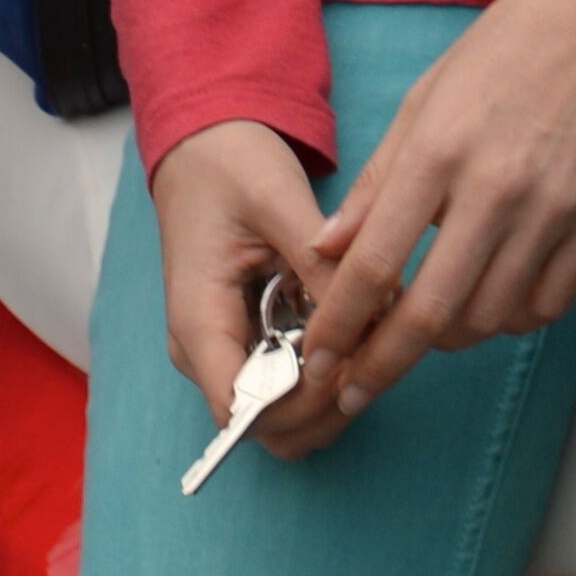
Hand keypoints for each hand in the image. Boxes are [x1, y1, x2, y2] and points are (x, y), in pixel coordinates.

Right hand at [151, 118, 347, 458]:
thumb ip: (322, 260)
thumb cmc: (230, 166)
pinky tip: (355, 334)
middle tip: (374, 353)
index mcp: (199, 322)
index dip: (302, 405)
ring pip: (284, 416)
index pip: (243, 411)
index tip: (350, 366)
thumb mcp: (278, 199)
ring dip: (332, 396)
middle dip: (326, 406)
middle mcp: (204, 352)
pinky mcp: (247, 342)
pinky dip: (326, 375)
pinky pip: (288, 384)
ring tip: (370, 341)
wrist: (204, 148)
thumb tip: (377, 311)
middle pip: (268, 427)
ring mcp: (225, 351)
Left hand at [299, 0, 575, 419]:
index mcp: (440, 150)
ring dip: (447, 339)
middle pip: (432, 313)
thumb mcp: (425, 98)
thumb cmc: (508, 50)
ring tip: (424, 329)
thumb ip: (378, 180)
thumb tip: (330, 249)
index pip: (377, 264)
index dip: (340, 323)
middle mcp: (498, 189)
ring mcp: (555, 211)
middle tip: (353, 388)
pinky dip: (510, 319)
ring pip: (490, 320)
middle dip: (382, 364)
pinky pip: (547, 306)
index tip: (317, 357)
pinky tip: (491, 301)